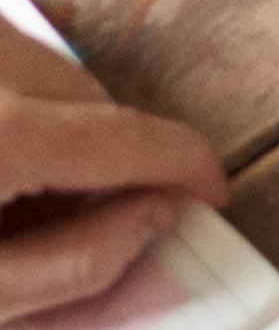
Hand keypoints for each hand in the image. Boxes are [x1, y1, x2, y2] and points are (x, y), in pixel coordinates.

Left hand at [0, 16, 224, 327]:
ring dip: (57, 128)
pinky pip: (17, 62)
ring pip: (55, 75)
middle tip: (63, 224)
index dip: (185, 166)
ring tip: (4, 192)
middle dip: (101, 163)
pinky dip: (18, 103)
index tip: (208, 193)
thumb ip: (69, 268)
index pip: (129, 136)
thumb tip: (152, 218)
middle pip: (95, 103)